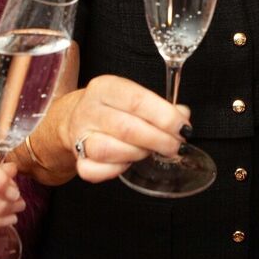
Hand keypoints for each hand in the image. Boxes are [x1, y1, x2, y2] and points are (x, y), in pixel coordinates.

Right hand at [58, 75, 190, 182]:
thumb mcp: (133, 96)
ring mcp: (79, 135)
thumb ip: (160, 106)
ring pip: (109, 150)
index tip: (183, 128)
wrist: (75, 117)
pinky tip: (127, 163)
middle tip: (176, 146)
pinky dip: (114, 170)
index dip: (165, 117)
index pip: (138, 101)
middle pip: (126, 128)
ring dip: (138, 154)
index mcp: (105, 88)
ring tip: (150, 151)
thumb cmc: (112, 108)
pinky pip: (93, 170)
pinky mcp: (77, 158)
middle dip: (158, 140)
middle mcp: (90, 109)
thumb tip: (182, 115)